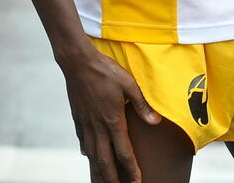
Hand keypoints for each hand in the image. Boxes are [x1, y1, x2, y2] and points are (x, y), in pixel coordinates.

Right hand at [62, 47, 160, 182]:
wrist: (78, 62)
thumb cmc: (105, 70)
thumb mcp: (128, 83)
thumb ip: (142, 104)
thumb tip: (155, 121)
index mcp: (113, 120)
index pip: (124, 153)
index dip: (131, 170)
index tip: (137, 182)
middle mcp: (98, 127)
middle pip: (105, 162)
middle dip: (113, 180)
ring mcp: (86, 125)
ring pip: (92, 157)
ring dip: (99, 172)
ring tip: (104, 182)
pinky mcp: (78, 119)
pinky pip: (83, 143)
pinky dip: (88, 154)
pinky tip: (90, 157)